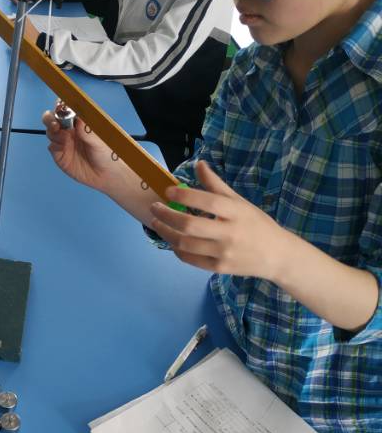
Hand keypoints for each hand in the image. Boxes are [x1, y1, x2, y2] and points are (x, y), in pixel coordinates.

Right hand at [42, 108, 122, 191]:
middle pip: (53, 118)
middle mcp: (70, 130)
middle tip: (55, 124)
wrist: (105, 175)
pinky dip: (54, 145)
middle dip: (50, 118)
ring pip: (50, 131)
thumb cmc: (107, 155)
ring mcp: (64, 142)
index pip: (67, 109)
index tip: (60, 107)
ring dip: (52, 131)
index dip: (61, 106)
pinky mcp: (60, 155)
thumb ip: (88, 131)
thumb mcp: (99, 141)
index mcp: (80, 122)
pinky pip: (52, 146)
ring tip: (63, 137)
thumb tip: (80, 119)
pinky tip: (62, 148)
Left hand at [150, 161, 287, 278]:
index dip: (184, 196)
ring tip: (157, 223)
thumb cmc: (256, 224)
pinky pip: (190, 259)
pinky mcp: (219, 268)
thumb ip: (217, 185)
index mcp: (237, 212)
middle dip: (167, 216)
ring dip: (166, 233)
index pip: (207, 202)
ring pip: (185, 244)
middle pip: (190, 225)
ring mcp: (223, 253)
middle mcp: (230, 233)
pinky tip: (172, 240)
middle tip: (155, 208)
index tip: (168, 191)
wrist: (277, 256)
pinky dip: (177, 249)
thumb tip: (198, 164)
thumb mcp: (240, 202)